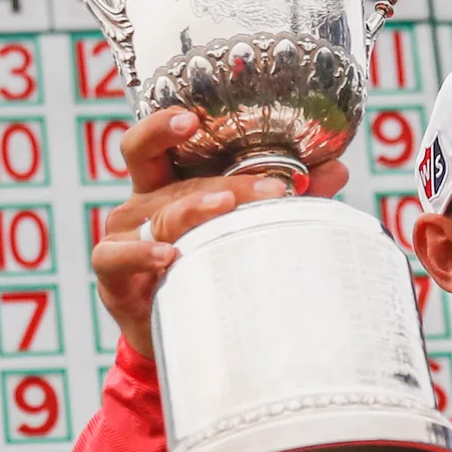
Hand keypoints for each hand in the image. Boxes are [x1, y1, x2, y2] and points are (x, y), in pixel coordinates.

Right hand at [93, 108, 349, 361]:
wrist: (180, 334)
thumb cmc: (207, 267)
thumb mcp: (241, 228)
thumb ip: (281, 198)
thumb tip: (338, 169)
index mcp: (163, 186)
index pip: (150, 145)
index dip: (162, 126)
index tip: (191, 117)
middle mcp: (139, 206)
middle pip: (176, 184)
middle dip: (228, 184)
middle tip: (274, 188)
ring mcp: (122, 238)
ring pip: (157, 216)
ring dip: (194, 210)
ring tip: (226, 209)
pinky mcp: (113, 276)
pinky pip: (117, 256)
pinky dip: (142, 253)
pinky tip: (169, 256)